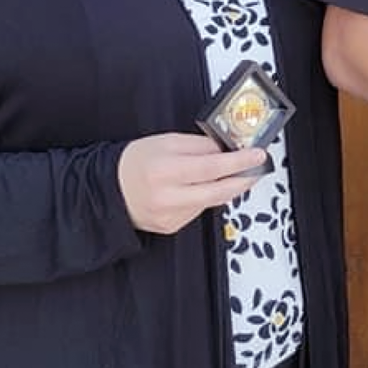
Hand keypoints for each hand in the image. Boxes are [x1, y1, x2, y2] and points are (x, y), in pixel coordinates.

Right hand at [117, 132, 266, 233]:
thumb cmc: (136, 162)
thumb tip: (226, 148)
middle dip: (243, 179)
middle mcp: (168, 196)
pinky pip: (199, 209)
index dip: (239, 161)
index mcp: (165, 170)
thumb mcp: (166, 142)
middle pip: (218, 190)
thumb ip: (199, 145)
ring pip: (211, 201)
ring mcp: (170, 215)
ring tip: (234, 173)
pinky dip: (206, 197)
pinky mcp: (172, 226)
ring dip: (227, 187)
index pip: (212, 167)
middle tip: (257, 168)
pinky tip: (202, 187)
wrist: (109, 191)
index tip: (257, 155)